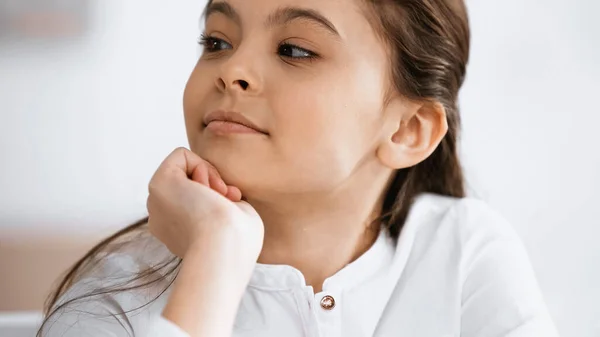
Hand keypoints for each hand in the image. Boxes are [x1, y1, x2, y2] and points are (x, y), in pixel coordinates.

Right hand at [146, 147, 263, 280]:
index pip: (197, 198)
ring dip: (209, 176)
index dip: (218, 194)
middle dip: (212, 184)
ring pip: (186, 169)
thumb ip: (222, 208)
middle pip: (190, 182)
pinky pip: (181, 155)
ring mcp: (156, 202)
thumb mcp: (232, 222)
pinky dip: (201, 164)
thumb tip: (222, 193)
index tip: (229, 207)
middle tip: (225, 202)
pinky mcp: (158, 184)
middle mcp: (162, 218)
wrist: (225, 249)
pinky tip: (208, 189)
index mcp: (178, 232)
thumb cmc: (238, 242)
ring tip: (218, 198)